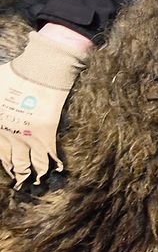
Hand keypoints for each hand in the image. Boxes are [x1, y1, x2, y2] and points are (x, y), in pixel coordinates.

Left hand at [0, 29, 90, 186]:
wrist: (39, 71)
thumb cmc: (10, 75)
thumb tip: (0, 118)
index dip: (3, 161)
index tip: (6, 166)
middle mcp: (7, 135)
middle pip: (10, 160)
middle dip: (15, 172)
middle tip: (19, 180)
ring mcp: (26, 137)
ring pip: (28, 163)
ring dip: (31, 173)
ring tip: (34, 180)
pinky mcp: (45, 134)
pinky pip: (48, 156)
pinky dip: (52, 164)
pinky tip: (57, 170)